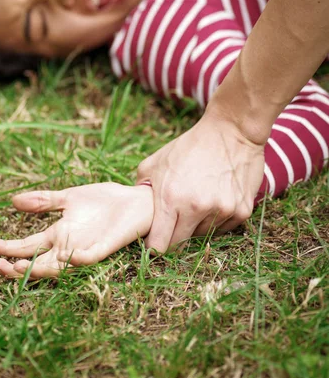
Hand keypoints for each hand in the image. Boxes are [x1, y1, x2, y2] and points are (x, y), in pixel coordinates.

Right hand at [0, 182, 152, 278]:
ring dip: (39, 269)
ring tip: (17, 266)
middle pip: (36, 263)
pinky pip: (89, 258)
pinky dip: (79, 260)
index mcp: (58, 234)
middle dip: (14, 267)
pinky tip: (66, 256)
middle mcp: (68, 245)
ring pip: (57, 268)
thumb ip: (44, 201)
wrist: (137, 200)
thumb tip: (12, 201)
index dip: (5, 246)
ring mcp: (85, 248)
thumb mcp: (69, 197)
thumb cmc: (105, 200)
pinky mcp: (104, 247)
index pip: (26, 245)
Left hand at [137, 110, 265, 252]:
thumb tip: (136, 209)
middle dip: (174, 236)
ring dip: (198, 225)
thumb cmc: (190, 146)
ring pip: (204, 236)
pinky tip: (215, 198)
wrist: (231, 131)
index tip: (154, 239)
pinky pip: (224, 228)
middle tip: (175, 220)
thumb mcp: (156, 161)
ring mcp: (221, 211)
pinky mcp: (241, 211)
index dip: (154, 246)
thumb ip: (141, 187)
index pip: (159, 245)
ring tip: (199, 200)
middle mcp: (196, 208)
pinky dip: (217, 219)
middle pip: (180, 245)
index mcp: (170, 198)